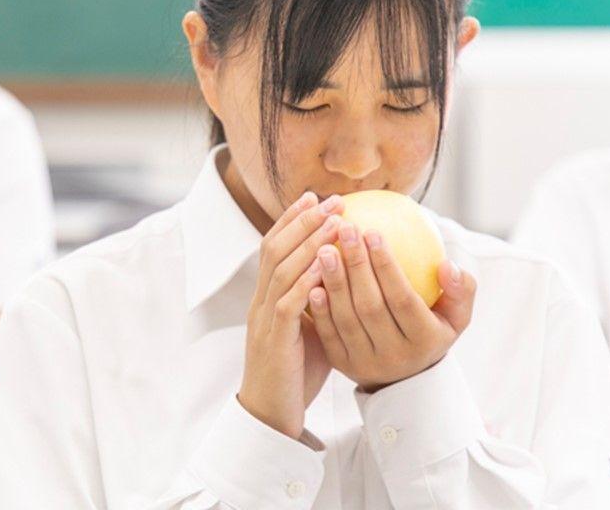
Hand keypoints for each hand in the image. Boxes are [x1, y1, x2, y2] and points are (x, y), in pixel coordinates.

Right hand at [238, 192, 344, 438]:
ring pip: (281, 269)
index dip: (292, 219)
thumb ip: (321, 300)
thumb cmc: (296, 371)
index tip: (315, 197)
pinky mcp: (275, 339)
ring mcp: (264, 319)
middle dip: (302, 220)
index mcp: (267, 296)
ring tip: (334, 222)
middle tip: (331, 200)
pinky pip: (288, 303)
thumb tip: (349, 276)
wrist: (271, 412)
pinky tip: (328, 265)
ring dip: (308, 242)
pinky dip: (307, 281)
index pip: (273, 247)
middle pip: (275, 248)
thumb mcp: (311, 327)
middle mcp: (260, 301)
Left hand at [307, 223, 476, 391]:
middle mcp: (395, 356)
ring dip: (333, 282)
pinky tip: (311, 279)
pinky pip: (328, 333)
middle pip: (371, 307)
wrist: (405, 378)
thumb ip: (461, 289)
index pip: (403, 299)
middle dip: (356, 266)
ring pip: (346, 319)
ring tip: (324, 248)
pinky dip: (319, 307)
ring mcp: (365, 363)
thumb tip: (447, 264)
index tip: (373, 232)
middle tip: (345, 230)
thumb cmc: (431, 330)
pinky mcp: (341, 365)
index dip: (386, 266)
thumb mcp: (456, 315)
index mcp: (425, 341)